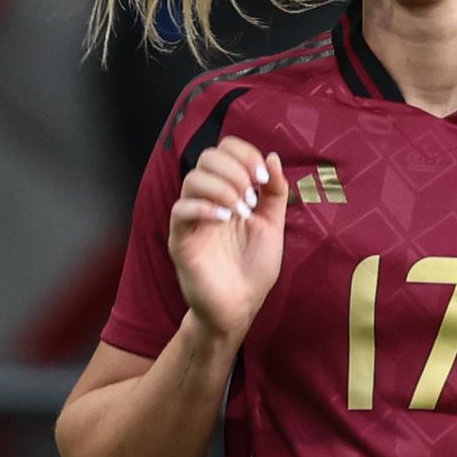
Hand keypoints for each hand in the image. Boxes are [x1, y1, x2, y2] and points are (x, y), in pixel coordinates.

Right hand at [169, 135, 288, 341]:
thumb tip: (272, 158)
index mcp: (228, 191)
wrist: (240, 306)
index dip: (244, 154)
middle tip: (252, 198)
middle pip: (207, 157)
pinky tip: (225, 219)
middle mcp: (207, 199)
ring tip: (241, 211)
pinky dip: (205, 207)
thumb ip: (275, 192)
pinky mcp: (181, 240)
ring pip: (193, 179)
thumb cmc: (254, 268)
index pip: (225, 151)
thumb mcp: (272, 225)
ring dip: (223, 188)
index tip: (263, 177)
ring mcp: (192, 219)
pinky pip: (181, 210)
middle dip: (235, 170)